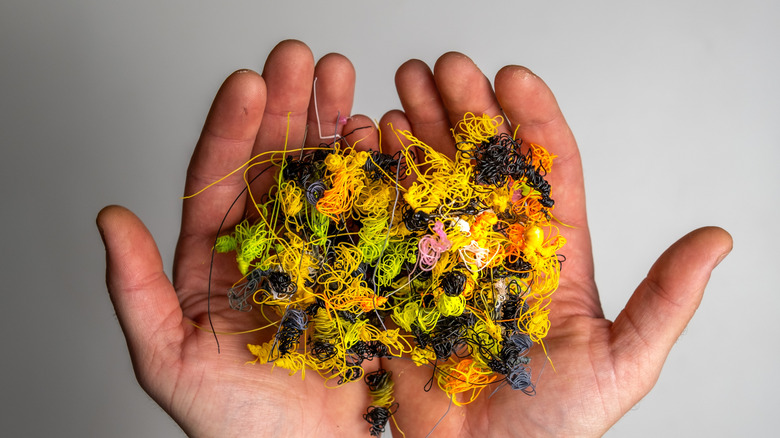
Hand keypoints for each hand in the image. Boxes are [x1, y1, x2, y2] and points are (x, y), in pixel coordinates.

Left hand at [97, 40, 376, 436]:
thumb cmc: (235, 422)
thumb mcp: (169, 358)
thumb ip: (137, 289)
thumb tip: (108, 220)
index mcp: (216, 255)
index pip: (218, 177)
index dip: (232, 127)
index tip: (248, 82)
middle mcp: (267, 243)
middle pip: (275, 162)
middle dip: (288, 106)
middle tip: (303, 57)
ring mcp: (318, 250)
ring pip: (322, 176)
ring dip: (332, 125)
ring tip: (344, 81)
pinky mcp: (361, 267)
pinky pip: (367, 213)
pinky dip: (375, 175)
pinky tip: (377, 139)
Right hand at [372, 53, 732, 436]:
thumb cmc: (552, 428)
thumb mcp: (623, 362)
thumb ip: (665, 300)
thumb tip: (718, 239)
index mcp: (552, 254)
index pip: (546, 170)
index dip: (530, 121)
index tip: (511, 77)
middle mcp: (497, 246)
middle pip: (482, 163)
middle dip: (464, 110)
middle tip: (443, 67)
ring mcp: (446, 260)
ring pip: (433, 182)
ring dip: (418, 132)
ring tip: (401, 90)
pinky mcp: (403, 282)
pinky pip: (389, 223)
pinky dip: (378, 181)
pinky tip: (371, 144)